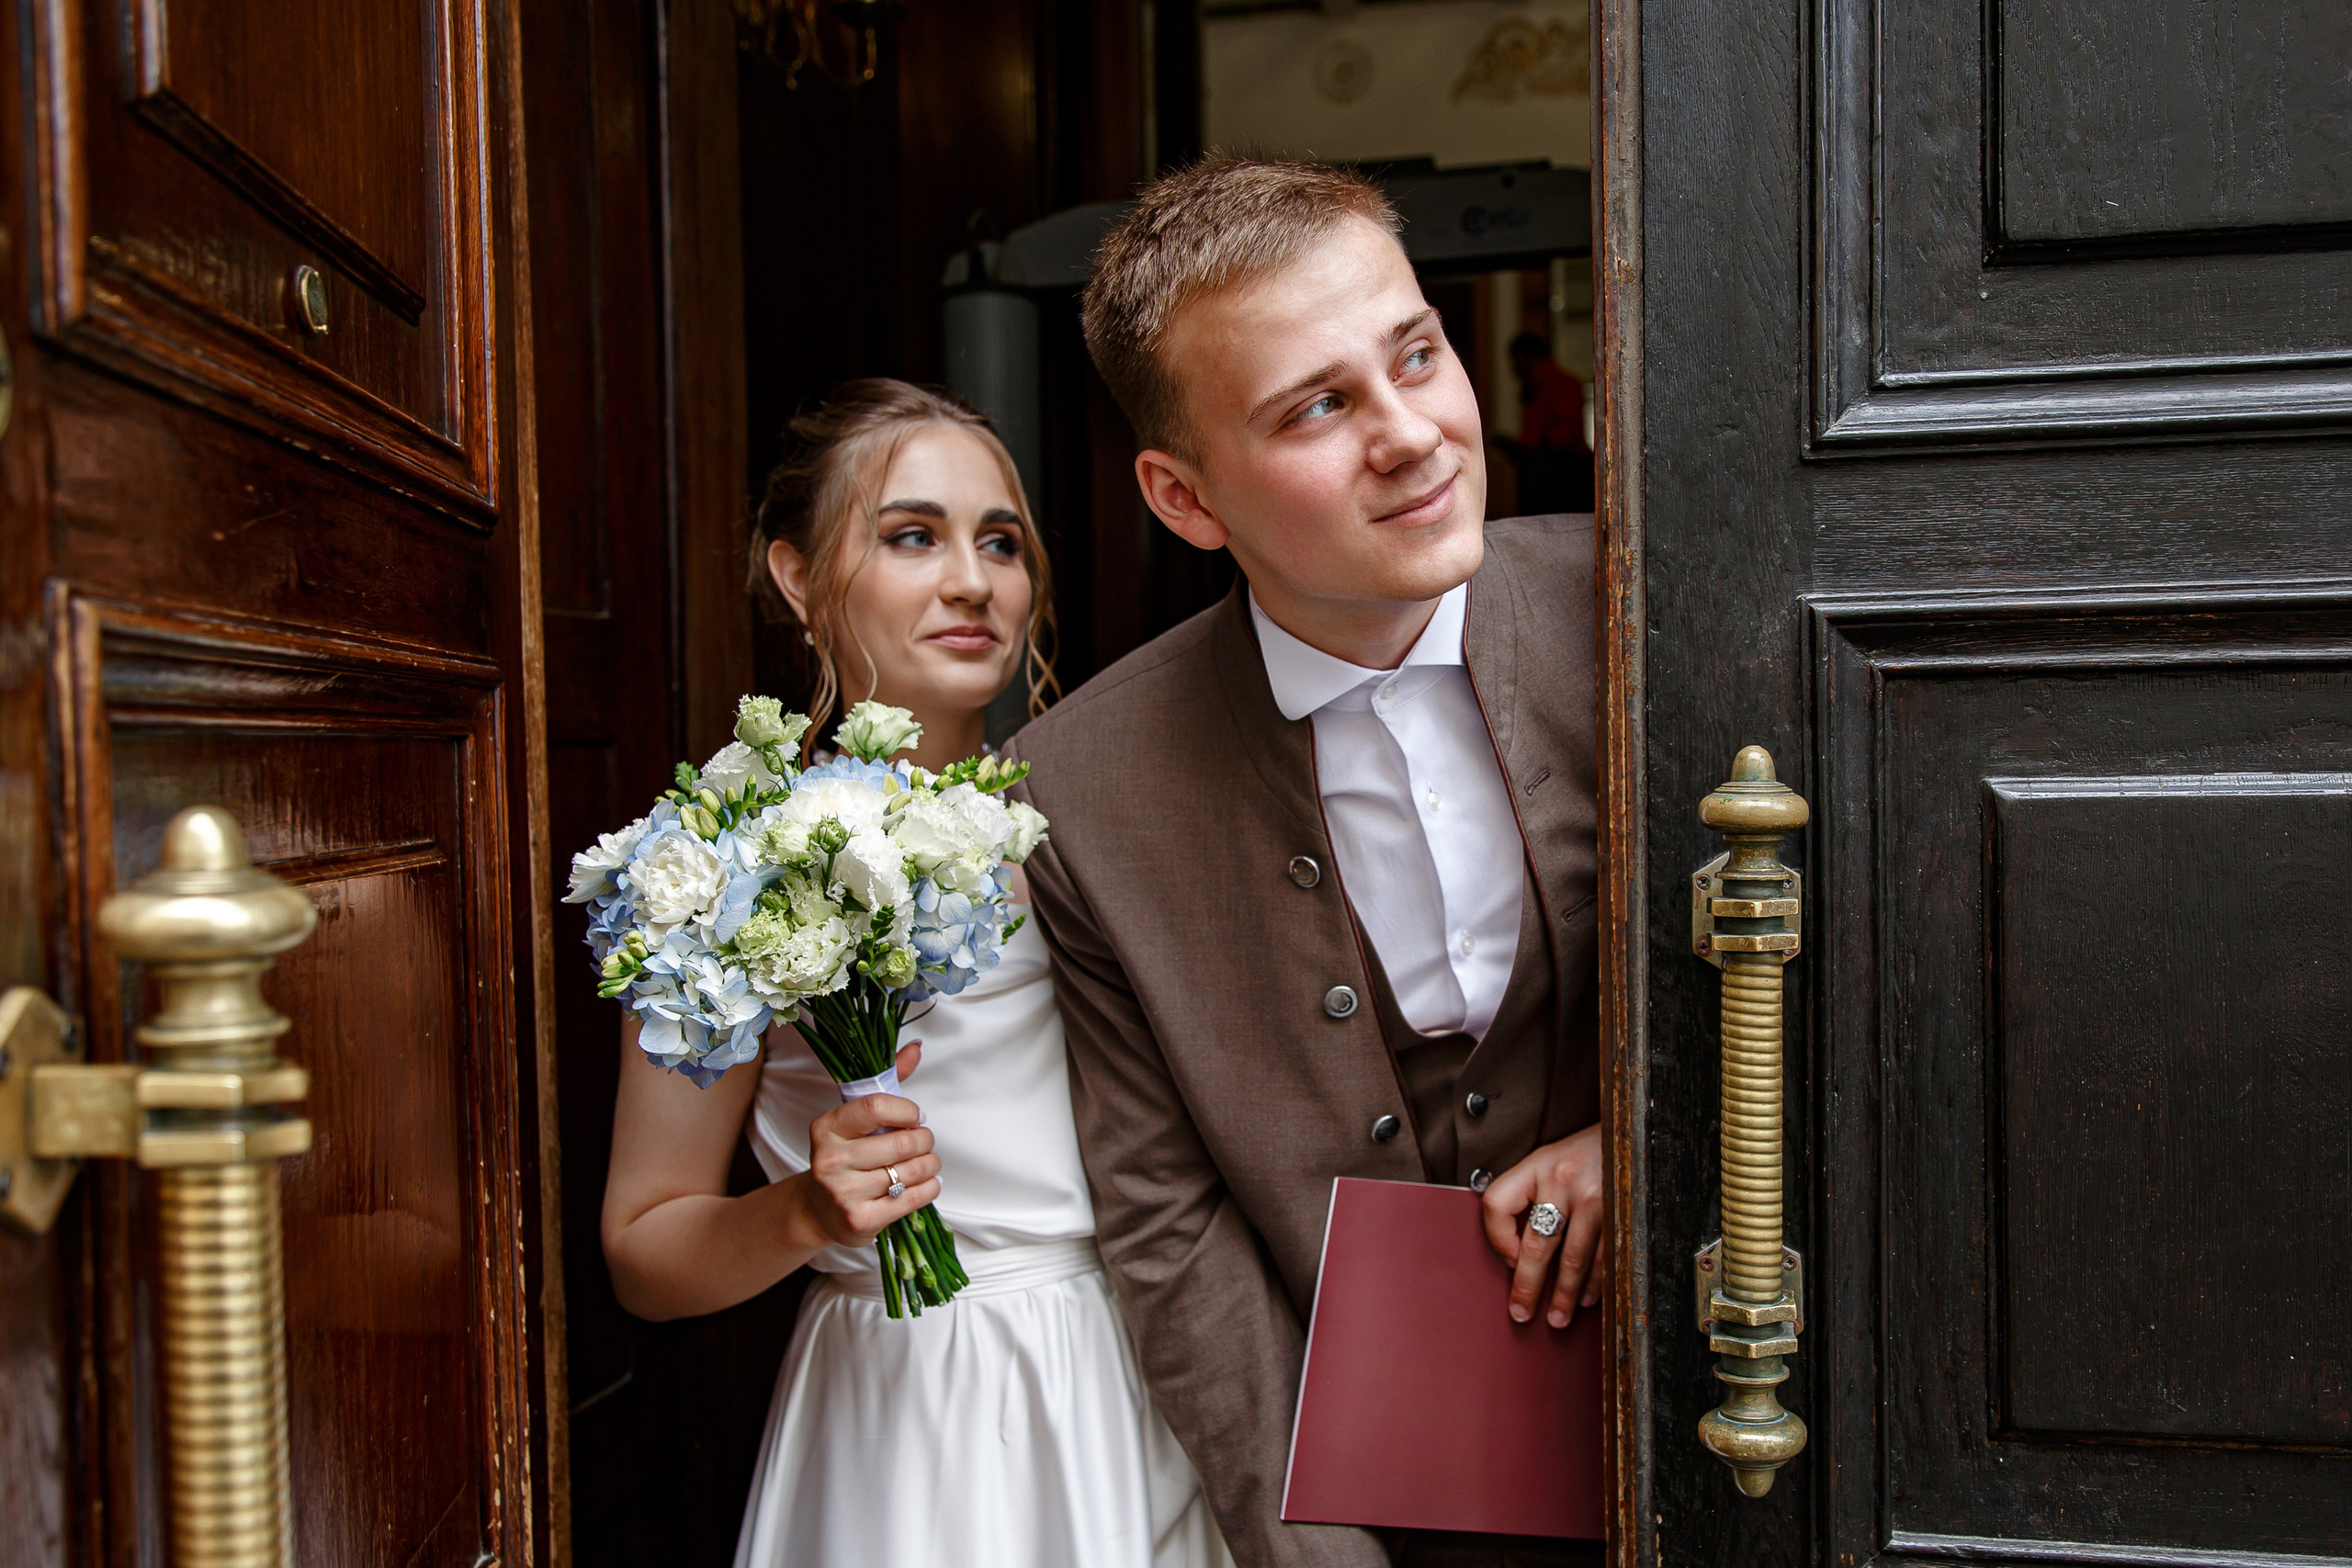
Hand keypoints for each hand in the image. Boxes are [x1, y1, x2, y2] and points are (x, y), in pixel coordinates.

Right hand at [800, 1043, 937, 1248]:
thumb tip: (916, 1047)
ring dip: (930, 1165)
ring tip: (926, 1163)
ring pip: (912, 1171)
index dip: (907, 1110)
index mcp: (827, 1127)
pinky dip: (930, 1188)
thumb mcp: (856, 1119)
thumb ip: (887, 1081)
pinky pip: (913, 1199)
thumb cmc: (846, 1156)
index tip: (914, 1117)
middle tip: (923, 1143)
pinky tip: (926, 1183)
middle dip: (925, 1140)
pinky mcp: (860, 1220)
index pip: (877, 1106)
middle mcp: (830, 1159)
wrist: (818, 1210)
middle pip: (902, 1142)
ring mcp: (843, 1192)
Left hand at [1479, 1122, 1603, 1328]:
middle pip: (1537, 1244)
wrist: (1636, 1132)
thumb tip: (1518, 1253)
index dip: (1497, 1239)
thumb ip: (1533, 1194)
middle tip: (1522, 1313)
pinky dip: (1596, 1283)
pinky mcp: (1622, 1210)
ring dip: (1565, 1295)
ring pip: (1573, 1259)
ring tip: (1558, 1317)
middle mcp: (1563, 1179)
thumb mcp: (1553, 1160)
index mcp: (1537, 1164)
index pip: (1497, 1205)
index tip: (1507, 1262)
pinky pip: (1604, 1257)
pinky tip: (1588, 1297)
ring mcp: (1595, 1195)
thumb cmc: (1588, 1152)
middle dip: (1528, 1287)